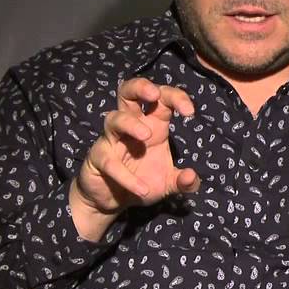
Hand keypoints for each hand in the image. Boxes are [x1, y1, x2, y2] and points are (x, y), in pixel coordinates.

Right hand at [69, 78, 199, 240]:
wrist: (112, 201)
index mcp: (153, 123)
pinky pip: (109, 161)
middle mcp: (131, 125)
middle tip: (154, 94)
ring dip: (130, 123)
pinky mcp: (97, 158)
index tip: (190, 112)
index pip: (162, 98)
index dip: (176, 97)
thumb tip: (191, 177)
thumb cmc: (142, 180)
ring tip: (146, 135)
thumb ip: (184, 182)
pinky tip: (142, 189)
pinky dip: (126, 175)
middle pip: (128, 91)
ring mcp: (111, 140)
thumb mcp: (169, 184)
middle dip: (140, 86)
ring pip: (114, 118)